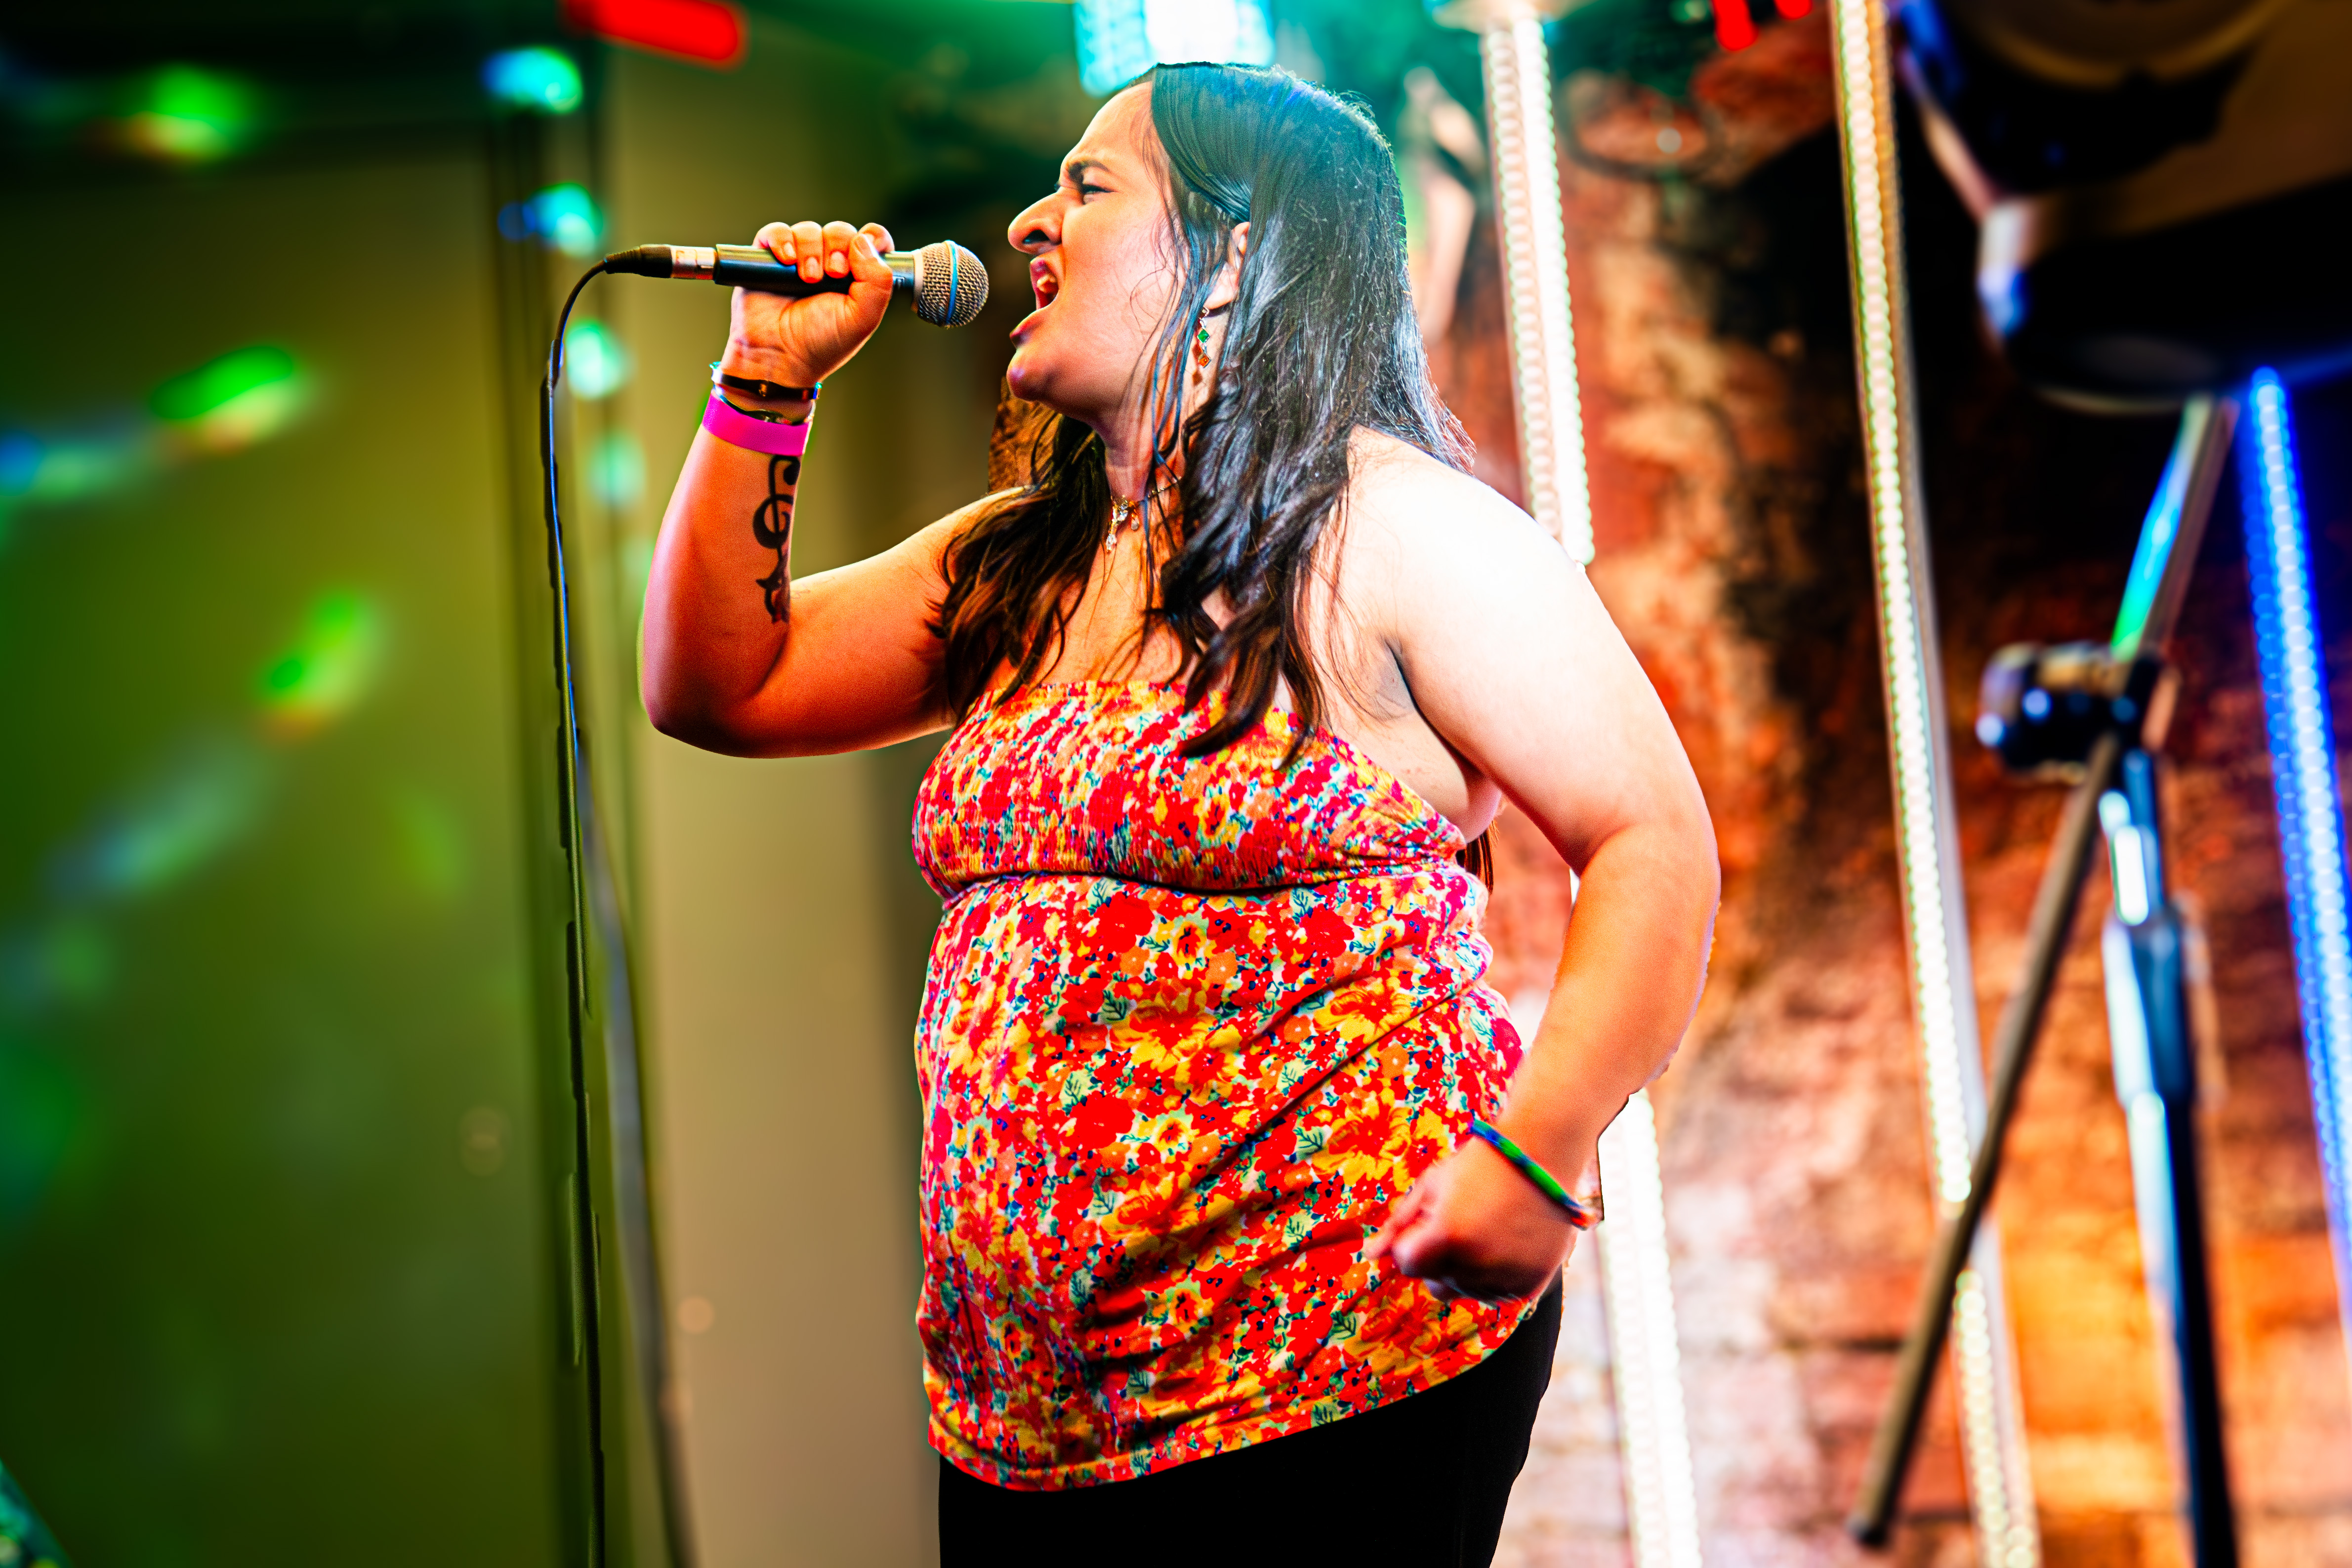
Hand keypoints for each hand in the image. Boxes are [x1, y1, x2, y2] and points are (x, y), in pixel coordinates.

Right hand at [722, 219, 896, 388]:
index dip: (872, 239)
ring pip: (809, 230)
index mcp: (856, 277)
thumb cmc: (821, 343)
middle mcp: (828, 264)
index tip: (865, 251)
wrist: (780, 356)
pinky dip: (782, 240)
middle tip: (833, 274)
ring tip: (807, 279)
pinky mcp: (768, 258)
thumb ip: (878, 280)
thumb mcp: (863, 318)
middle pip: (840, 231)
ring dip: (811, 250)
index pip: (871, 240)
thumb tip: (864, 241)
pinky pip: (777, 231)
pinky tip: (787, 260)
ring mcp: (798, 260)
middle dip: (839, 248)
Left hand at [1369, 1137, 1578, 1301]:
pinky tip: (1506, 1241)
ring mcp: (1505, 1278)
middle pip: (1435, 1284)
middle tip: (1463, 1221)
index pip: (1407, 1262)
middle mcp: (1476, 1265)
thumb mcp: (1432, 1185)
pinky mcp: (1530, 1285)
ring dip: (1467, 1269)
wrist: (1543, 1154)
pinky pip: (1496, 1294)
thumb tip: (1370, 1255)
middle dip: (1439, 1259)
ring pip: (1465, 1292)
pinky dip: (1495, 1275)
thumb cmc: (1480, 1164)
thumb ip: (1398, 1223)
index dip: (1415, 1239)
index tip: (1435, 1215)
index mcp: (1447, 1236)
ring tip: (1488, 1228)